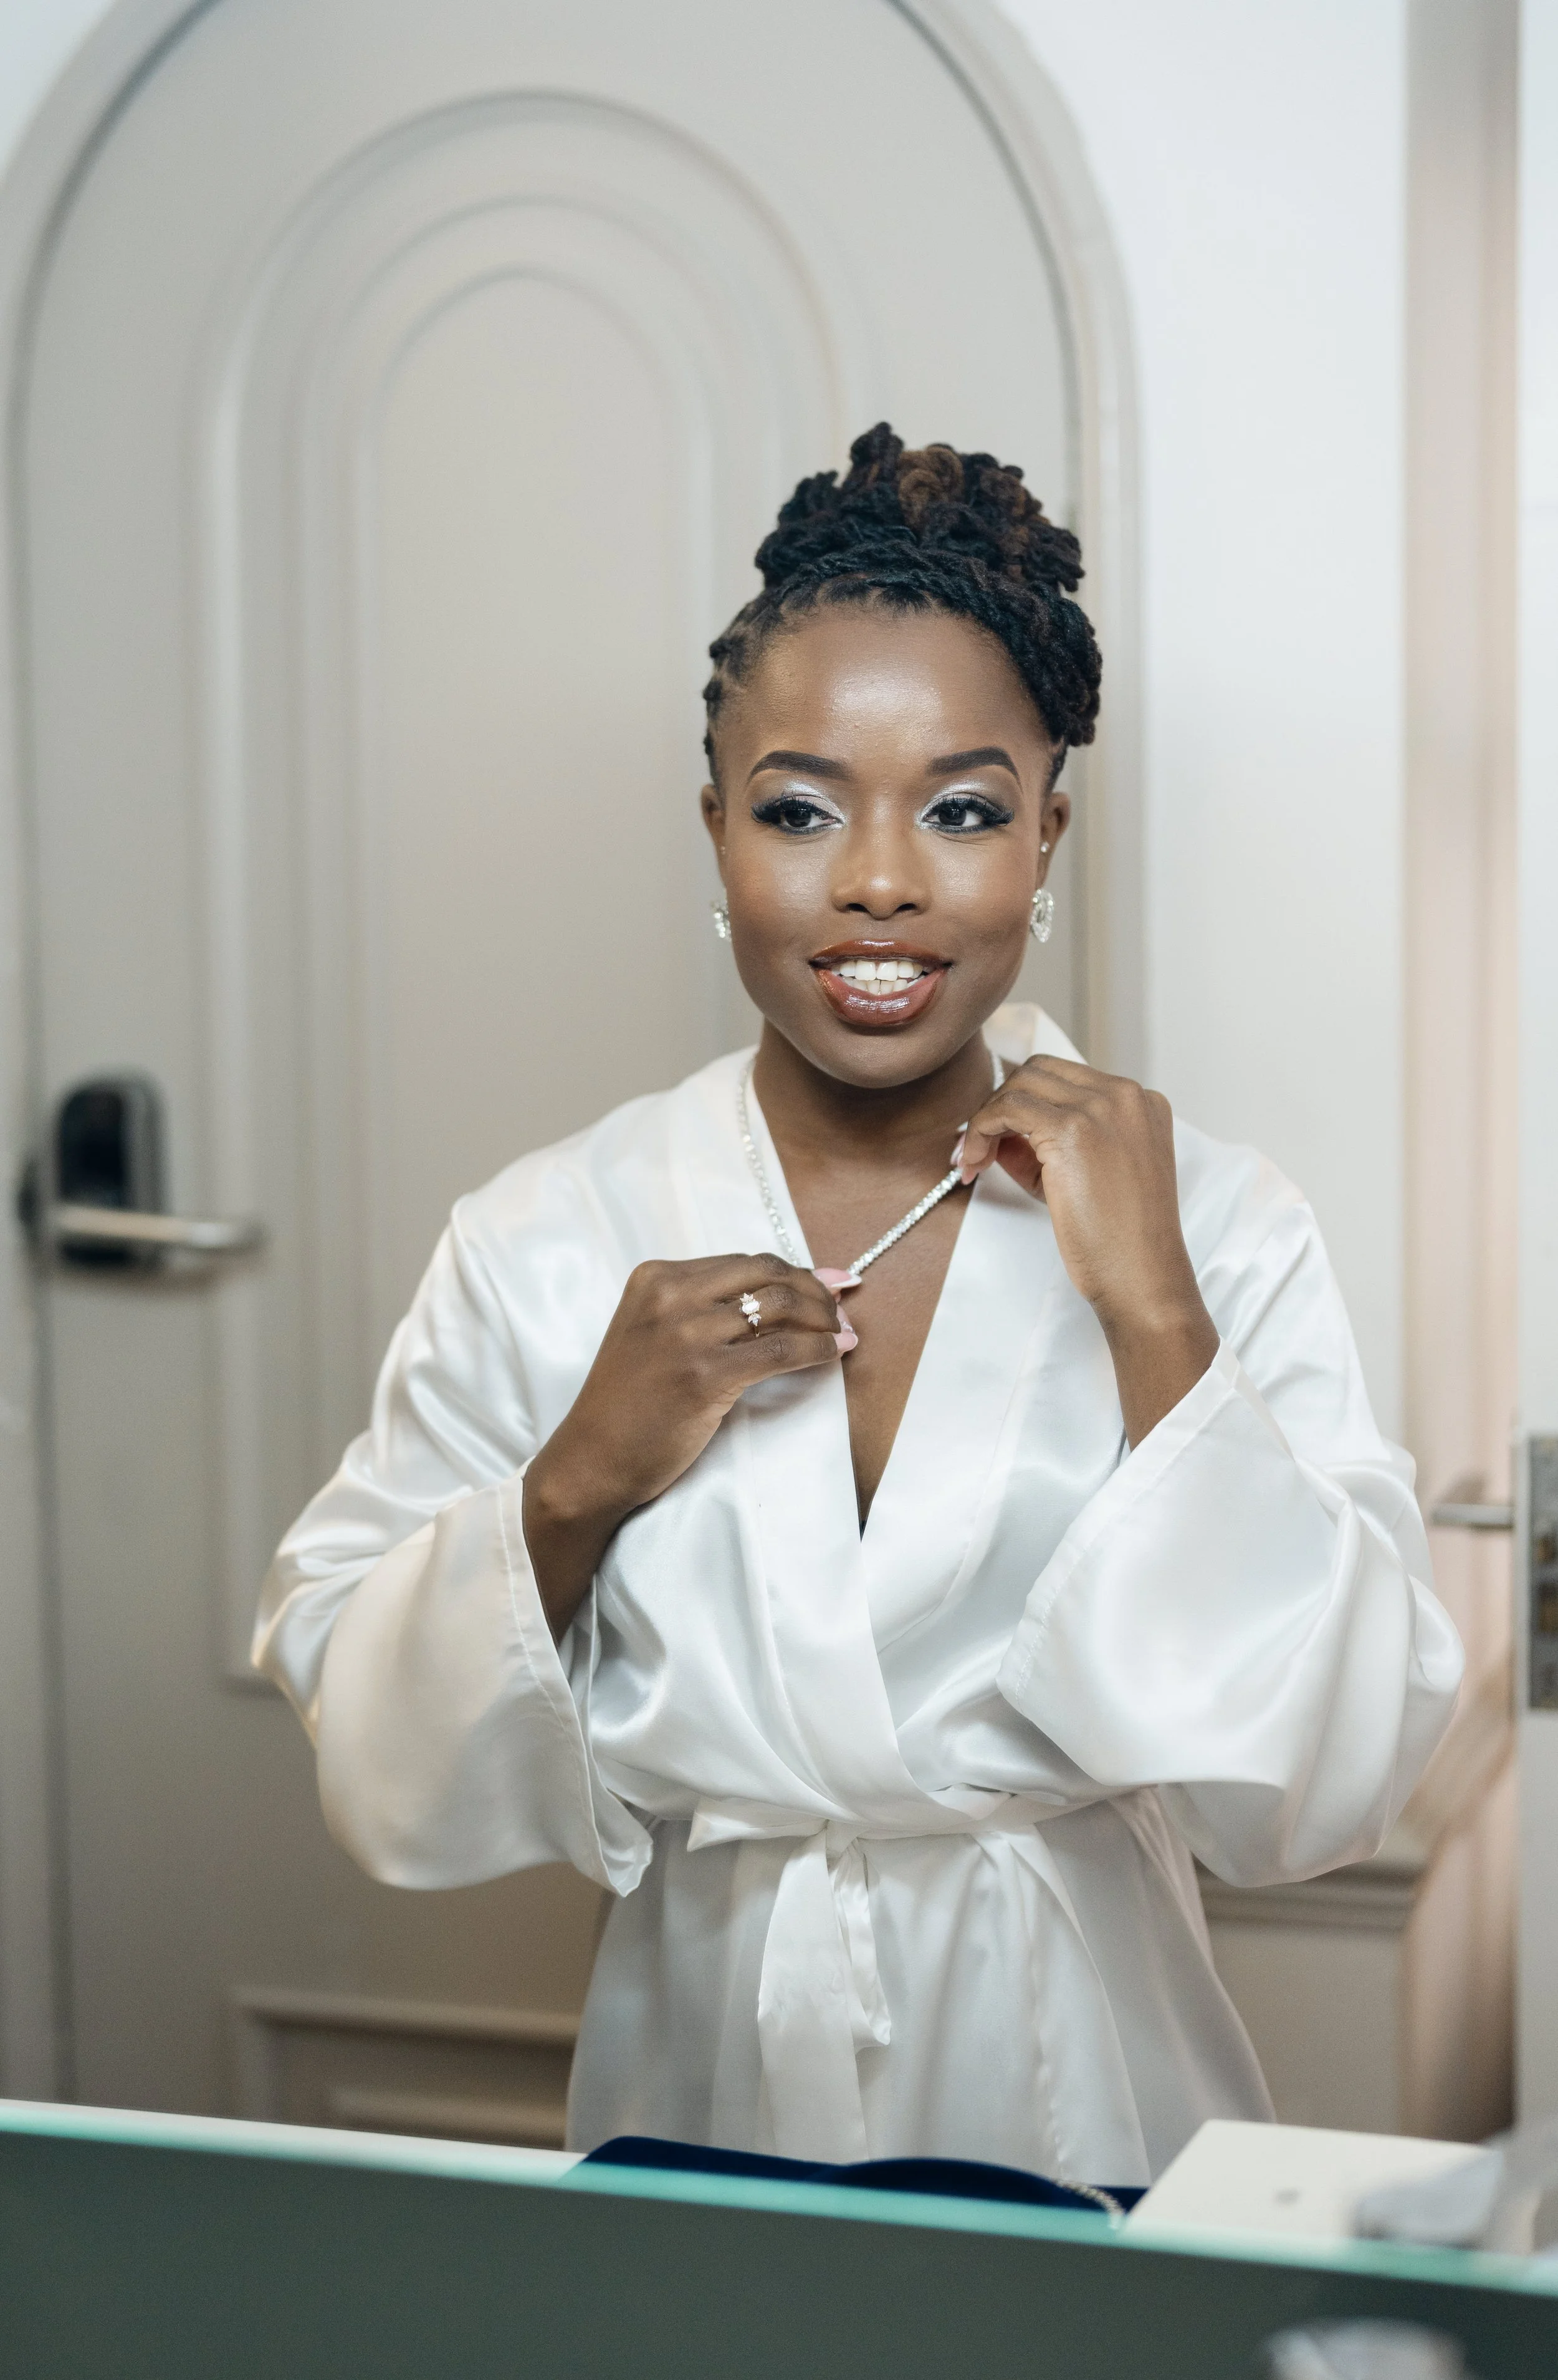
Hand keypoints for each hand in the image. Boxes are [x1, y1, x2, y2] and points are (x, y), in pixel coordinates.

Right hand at [522, 1254, 848, 1636]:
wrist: (591, 1460)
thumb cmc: (627, 1405)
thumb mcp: (651, 1336)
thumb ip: (701, 1310)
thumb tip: (781, 1292)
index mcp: (655, 1278)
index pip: (743, 1262)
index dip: (794, 1271)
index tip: (828, 1283)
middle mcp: (669, 1296)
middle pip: (765, 1274)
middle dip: (814, 1288)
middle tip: (841, 1309)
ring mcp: (686, 1333)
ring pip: (779, 1306)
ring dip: (823, 1317)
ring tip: (843, 1332)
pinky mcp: (705, 1375)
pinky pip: (782, 1351)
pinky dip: (818, 1349)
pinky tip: (836, 1353)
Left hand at [958, 1056, 1217, 1442]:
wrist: (1142, 1278)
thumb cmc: (1120, 1241)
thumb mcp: (1089, 1177)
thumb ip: (1050, 1145)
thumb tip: (999, 1133)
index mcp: (1142, 1103)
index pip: (1065, 1080)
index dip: (1024, 1106)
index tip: (1000, 1141)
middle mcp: (1127, 1095)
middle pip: (1040, 1071)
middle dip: (1003, 1105)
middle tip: (981, 1149)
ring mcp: (1104, 1107)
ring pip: (1020, 1083)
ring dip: (987, 1118)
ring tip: (976, 1161)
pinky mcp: (1074, 1128)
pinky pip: (1007, 1107)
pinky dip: (980, 1130)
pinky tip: (974, 1163)